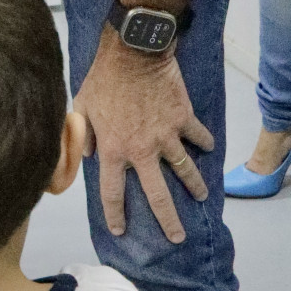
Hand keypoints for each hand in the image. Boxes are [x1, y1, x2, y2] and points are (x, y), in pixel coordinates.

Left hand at [73, 26, 211, 243]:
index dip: (116, 214)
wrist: (133, 54)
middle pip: (158, 195)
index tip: (121, 230)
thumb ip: (83, 134)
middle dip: (168, 220)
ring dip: (195, 185)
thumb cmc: (103, 79)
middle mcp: (143, 150)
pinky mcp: (184, 118)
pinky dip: (205, 142)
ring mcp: (167, 136)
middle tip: (176, 236)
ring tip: (201, 197)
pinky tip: (209, 148)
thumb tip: (85, 154)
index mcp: (114, 150)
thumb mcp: (82, 107)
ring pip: (185, 169)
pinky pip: (198, 135)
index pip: (113, 192)